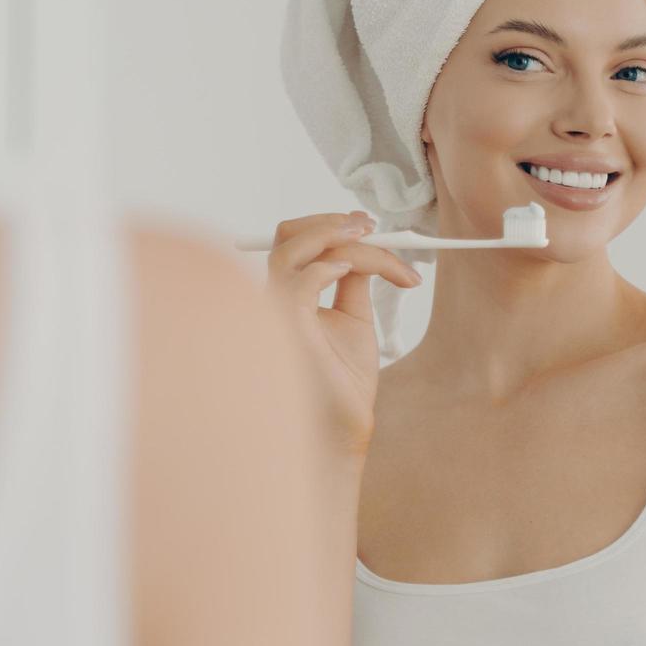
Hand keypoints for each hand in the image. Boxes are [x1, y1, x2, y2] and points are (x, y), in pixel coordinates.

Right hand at [264, 210, 421, 457]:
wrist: (346, 424)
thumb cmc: (344, 380)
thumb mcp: (354, 317)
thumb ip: (353, 280)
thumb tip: (364, 248)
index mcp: (288, 294)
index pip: (295, 241)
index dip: (330, 226)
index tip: (370, 225)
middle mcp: (274, 300)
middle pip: (286, 236)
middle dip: (330, 222)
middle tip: (370, 225)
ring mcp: (275, 314)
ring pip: (290, 251)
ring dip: (334, 237)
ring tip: (370, 241)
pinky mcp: (286, 331)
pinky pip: (298, 284)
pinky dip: (326, 267)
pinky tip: (351, 271)